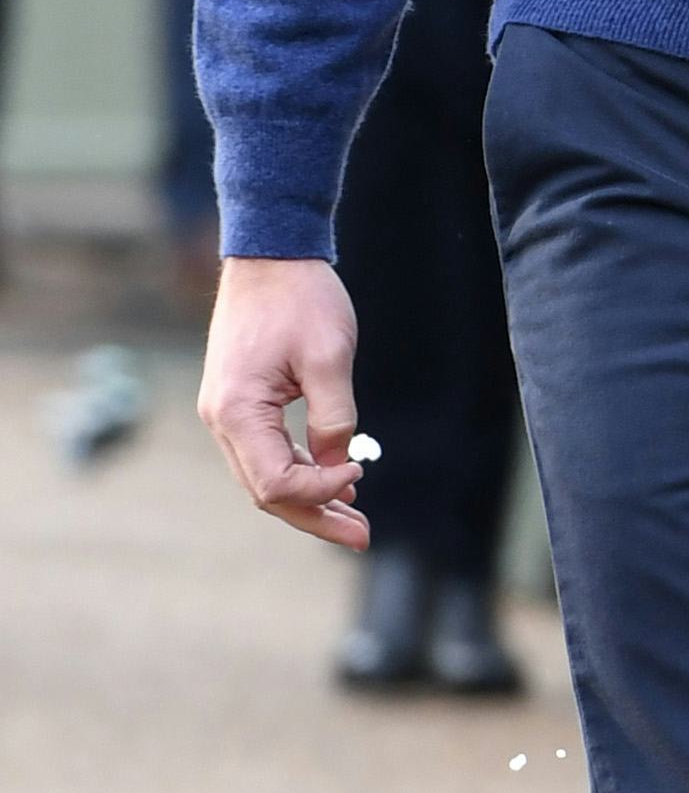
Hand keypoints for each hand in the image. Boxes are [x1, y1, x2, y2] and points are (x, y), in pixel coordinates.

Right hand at [198, 256, 370, 547]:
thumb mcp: (330, 357)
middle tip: (364, 538)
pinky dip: (299, 471)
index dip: (320, 492)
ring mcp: (224, 413)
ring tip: (354, 521)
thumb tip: (340, 466)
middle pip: (266, 492)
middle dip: (316, 517)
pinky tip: (335, 481)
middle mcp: (221, 420)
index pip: (276, 483)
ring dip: (309, 500)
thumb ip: (334, 417)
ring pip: (265, 477)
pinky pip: (266, 452)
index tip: (361, 473)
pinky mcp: (237, 404)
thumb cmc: (301, 298)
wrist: (270, 253)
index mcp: (236, 412)